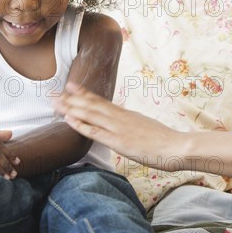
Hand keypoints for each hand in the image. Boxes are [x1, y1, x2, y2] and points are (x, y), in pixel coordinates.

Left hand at [52, 83, 182, 167]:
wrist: (177, 146)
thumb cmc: (165, 140)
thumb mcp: (146, 127)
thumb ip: (133, 124)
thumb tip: (125, 123)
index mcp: (126, 114)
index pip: (101, 101)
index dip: (84, 93)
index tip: (71, 86)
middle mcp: (120, 117)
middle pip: (92, 105)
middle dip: (71, 98)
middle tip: (54, 92)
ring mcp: (119, 128)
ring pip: (90, 114)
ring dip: (71, 107)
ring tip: (55, 102)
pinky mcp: (119, 141)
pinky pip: (96, 132)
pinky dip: (81, 124)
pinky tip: (69, 120)